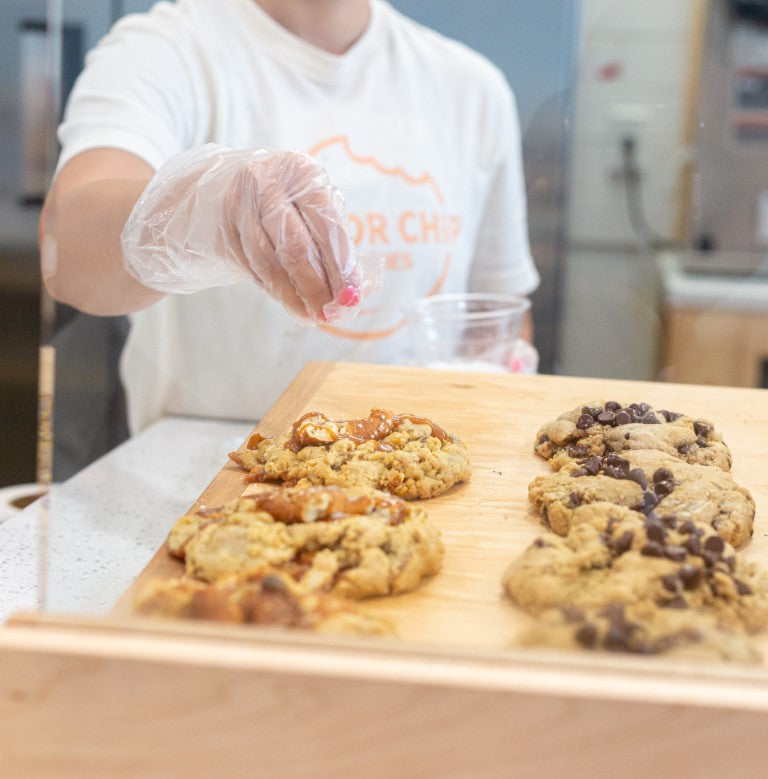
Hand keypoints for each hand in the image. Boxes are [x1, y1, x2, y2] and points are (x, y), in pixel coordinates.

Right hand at [121, 144, 357, 321]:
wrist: (224, 188)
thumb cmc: (284, 202)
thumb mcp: (310, 208)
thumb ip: (332, 243)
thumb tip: (353, 291)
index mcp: (302, 171)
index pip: (326, 224)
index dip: (340, 265)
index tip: (351, 296)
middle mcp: (267, 181)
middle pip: (296, 245)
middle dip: (316, 286)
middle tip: (330, 314)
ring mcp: (238, 204)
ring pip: (270, 262)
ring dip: (293, 295)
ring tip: (311, 315)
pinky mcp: (221, 227)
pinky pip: (252, 267)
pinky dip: (274, 289)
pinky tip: (290, 302)